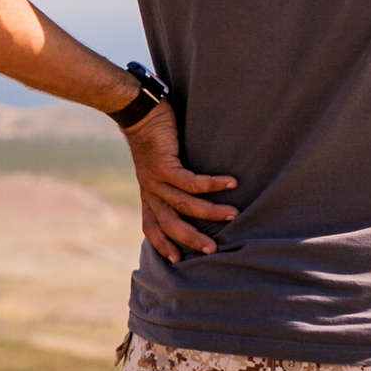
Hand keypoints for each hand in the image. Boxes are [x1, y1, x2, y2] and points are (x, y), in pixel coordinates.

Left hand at [121, 106, 237, 260]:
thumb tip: (192, 191)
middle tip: (213, 249)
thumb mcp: (159, 165)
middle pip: (170, 223)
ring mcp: (156, 179)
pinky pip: (191, 182)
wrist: (137, 110)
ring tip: (233, 214)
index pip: (151, 225)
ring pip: (184, 205)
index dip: (162, 243)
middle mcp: (150, 190)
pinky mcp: (165, 165)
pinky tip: (231, 183)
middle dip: (191, 239)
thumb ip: (170, 181)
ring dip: (210, 212)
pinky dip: (213, 184)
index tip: (176, 260)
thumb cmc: (154, 136)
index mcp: (148, 193)